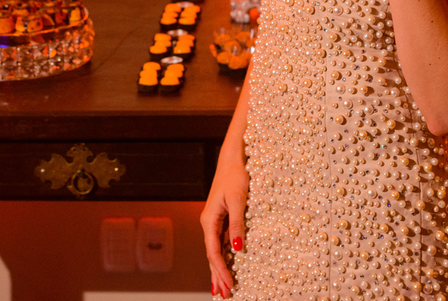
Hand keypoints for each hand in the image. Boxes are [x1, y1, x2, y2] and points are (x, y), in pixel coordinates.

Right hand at [200, 151, 248, 297]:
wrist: (232, 159)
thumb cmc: (235, 176)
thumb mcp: (238, 201)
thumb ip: (237, 225)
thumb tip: (237, 249)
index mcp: (209, 220)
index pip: (213, 252)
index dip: (220, 270)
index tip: (229, 285)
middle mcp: (208, 223)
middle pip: (212, 255)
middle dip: (218, 276)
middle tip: (225, 295)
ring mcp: (214, 221)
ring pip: (215, 250)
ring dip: (219, 269)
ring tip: (222, 288)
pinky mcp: (221, 218)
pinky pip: (220, 242)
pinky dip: (223, 257)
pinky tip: (227, 266)